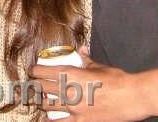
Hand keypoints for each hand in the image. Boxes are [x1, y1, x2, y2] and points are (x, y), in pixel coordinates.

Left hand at [30, 47, 152, 120]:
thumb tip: (82, 50)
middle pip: (40, 87)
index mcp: (69, 73)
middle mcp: (67, 89)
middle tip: (35, 86)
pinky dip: (51, 121)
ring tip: (42, 101)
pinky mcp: (81, 120)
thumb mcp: (98, 66)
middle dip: (36, 86)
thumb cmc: (116, 80)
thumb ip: (85, 59)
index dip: (34, 71)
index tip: (32, 71)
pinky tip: (47, 119)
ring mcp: (73, 107)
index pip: (41, 71)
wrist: (132, 97)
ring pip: (46, 105)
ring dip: (43, 102)